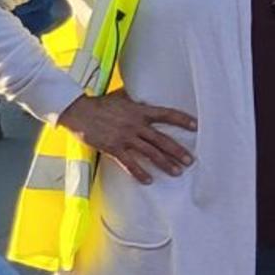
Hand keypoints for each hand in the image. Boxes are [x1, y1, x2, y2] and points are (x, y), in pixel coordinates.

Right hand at [57, 90, 196, 184]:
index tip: (196, 126)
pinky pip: (129, 163)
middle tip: (190, 161)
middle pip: (162, 139)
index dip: (182, 120)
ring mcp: (125, 137)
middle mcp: (136, 125)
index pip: (167, 115)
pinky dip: (140, 172)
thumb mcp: (121, 97)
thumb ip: (134, 98)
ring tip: (177, 172)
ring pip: (150, 153)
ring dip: (165, 163)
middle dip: (178, 151)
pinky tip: (149, 180)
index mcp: (140, 111)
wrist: (78, 111)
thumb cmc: (99, 104)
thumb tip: (141, 93)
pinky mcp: (113, 148)